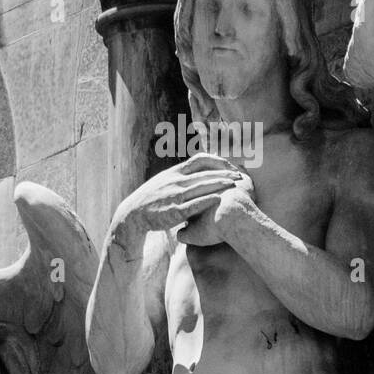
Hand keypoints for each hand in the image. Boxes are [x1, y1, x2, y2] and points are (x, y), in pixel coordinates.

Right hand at [113, 153, 249, 246]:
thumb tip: (194, 170)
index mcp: (174, 172)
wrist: (133, 214)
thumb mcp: (163, 181)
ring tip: (235, 184)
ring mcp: (175, 196)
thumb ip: (179, 176)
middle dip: (224, 172)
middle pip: (205, 173)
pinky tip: (220, 200)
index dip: (217, 161)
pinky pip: (194, 204)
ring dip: (220, 184)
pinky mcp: (174, 211)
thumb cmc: (151, 199)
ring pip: (202, 187)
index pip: (199, 159)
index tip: (230, 165)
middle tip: (240, 175)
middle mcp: (176, 181)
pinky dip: (207, 201)